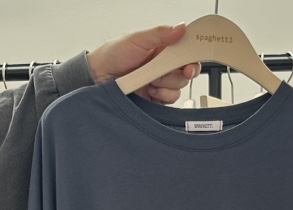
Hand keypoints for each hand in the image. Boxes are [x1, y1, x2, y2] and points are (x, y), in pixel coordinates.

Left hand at [86, 23, 200, 103]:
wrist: (99, 77)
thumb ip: (160, 34)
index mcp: (162, 48)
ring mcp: (160, 82)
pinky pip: (170, 100)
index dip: (192, 57)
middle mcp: (164, 65)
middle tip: (166, 72)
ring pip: (179, 87)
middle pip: (186, 72)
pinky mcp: (156, 97)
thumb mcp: (137, 40)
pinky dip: (162, 95)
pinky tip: (149, 90)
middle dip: (179, 73)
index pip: (186, 52)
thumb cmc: (114, 54)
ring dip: (166, 84)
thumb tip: (181, 27)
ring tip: (150, 80)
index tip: (190, 62)